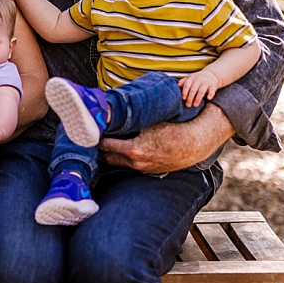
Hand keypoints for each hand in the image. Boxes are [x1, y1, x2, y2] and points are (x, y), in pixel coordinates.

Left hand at [99, 104, 233, 173]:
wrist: (194, 144)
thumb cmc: (173, 129)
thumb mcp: (150, 121)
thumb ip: (132, 119)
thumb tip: (115, 112)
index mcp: (134, 150)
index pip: (105, 145)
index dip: (96, 136)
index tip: (89, 129)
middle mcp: (135, 162)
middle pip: (107, 157)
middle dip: (98, 147)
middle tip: (90, 136)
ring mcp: (141, 168)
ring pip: (116, 162)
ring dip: (108, 153)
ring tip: (100, 142)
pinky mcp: (147, 170)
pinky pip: (127, 165)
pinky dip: (119, 157)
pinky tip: (117, 148)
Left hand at [178, 71, 219, 106]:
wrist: (212, 74)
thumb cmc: (199, 78)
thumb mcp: (190, 78)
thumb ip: (184, 81)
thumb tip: (178, 85)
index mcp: (192, 78)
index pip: (187, 85)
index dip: (184, 92)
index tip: (183, 98)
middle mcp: (199, 80)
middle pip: (193, 89)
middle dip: (190, 98)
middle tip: (188, 105)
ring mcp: (206, 82)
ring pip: (201, 91)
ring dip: (198, 99)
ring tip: (195, 105)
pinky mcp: (213, 85)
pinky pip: (212, 90)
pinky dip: (210, 94)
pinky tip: (208, 98)